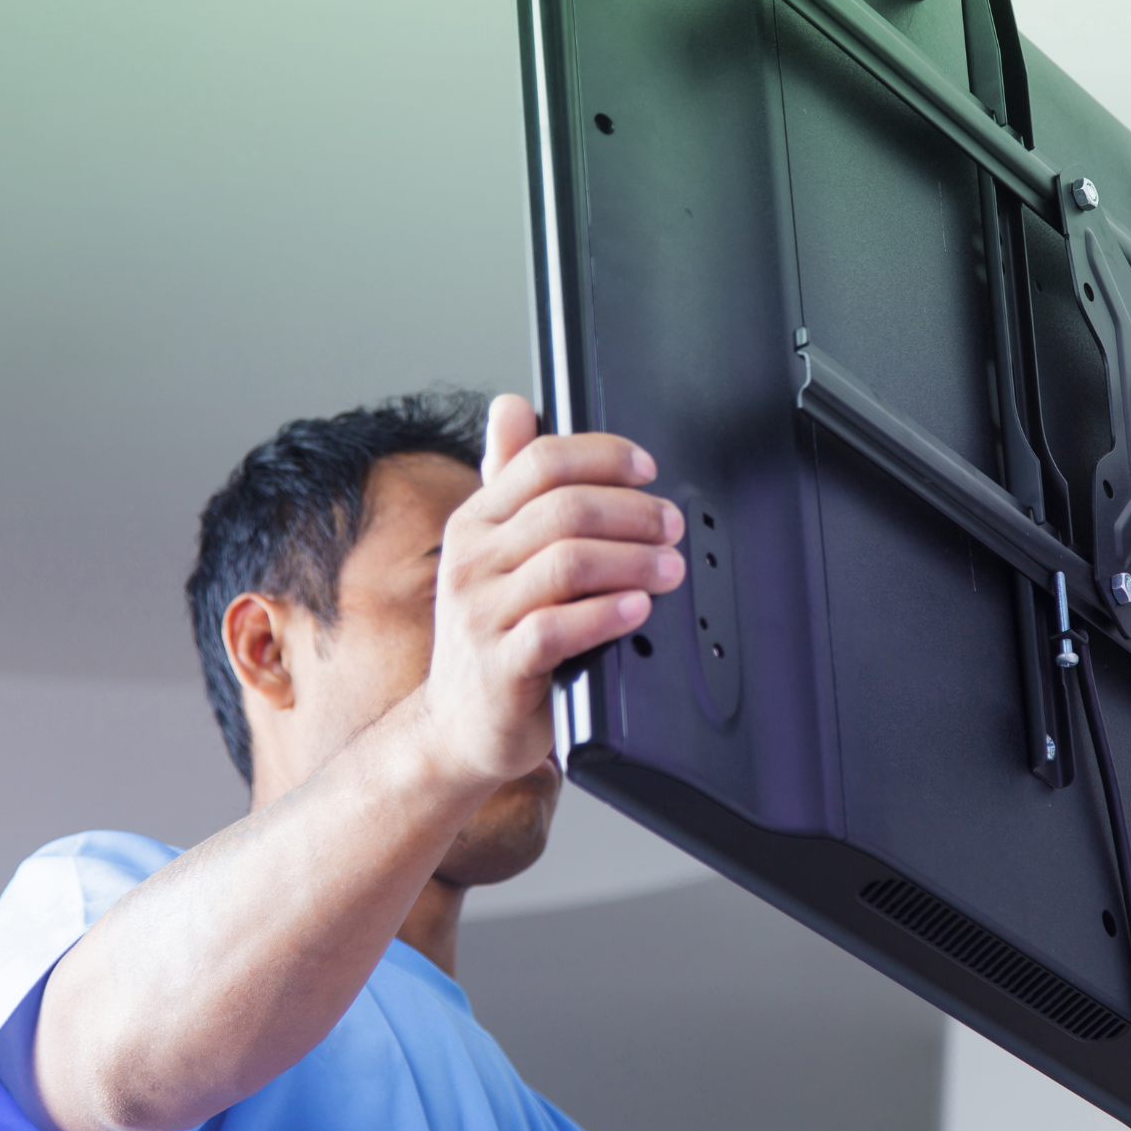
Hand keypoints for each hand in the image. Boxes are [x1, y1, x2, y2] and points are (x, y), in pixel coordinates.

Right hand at [425, 395, 683, 783]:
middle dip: (634, 512)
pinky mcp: (500, 667)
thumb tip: (512, 405)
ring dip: (634, 560)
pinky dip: (608, 614)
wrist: (458, 726)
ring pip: (568, 562)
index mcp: (474, 522)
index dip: (603, 456)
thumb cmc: (491, 634)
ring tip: (670, 569)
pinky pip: (559, 628)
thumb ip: (508, 481)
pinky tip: (638, 610)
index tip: (648, 469)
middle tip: (672, 525)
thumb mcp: (492, 552)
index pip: (540, 461)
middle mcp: (471, 561)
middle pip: (566, 509)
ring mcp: (481, 615)